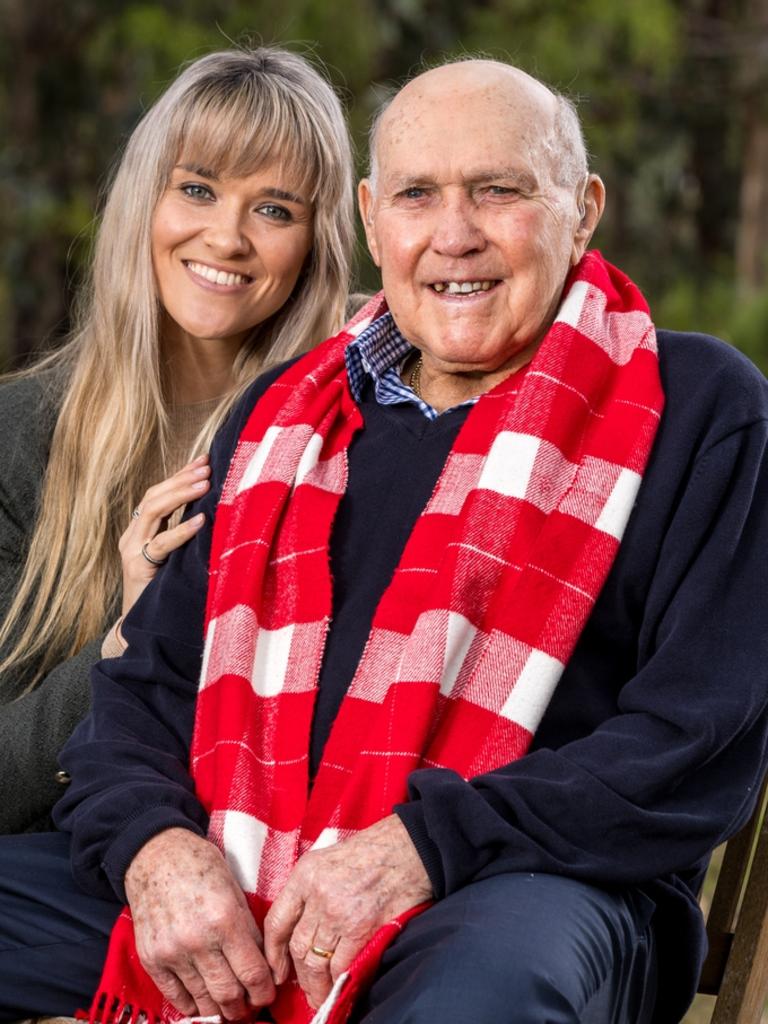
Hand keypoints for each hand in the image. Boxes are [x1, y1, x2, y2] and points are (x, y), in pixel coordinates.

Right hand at [119, 455, 209, 615]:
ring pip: (152, 511)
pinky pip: (161, 544)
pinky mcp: (138, 568)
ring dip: (180, 495)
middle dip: (181, 479)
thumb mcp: (175, 556)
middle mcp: (132, 535)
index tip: (204, 459)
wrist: (141, 626)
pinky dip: (182, 530)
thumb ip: (186, 535)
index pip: (159, 492)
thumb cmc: (164, 590)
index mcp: (141, 529)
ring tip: (205, 484)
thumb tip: (215, 509)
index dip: (180, 474)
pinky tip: (201, 520)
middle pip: (154, 496)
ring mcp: (132, 550)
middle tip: (207, 467)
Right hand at [124, 828, 274, 1018]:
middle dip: (244, 1007)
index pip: (253, 972)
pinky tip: (202, 1002)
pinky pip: (176, 997)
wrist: (155, 856)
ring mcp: (173, 952)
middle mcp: (199, 940)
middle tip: (250, 1006)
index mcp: (225, 918)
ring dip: (220, 1010)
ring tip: (228, 1007)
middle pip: (229, 994)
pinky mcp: (152, 959)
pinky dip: (192, 1006)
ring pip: (203, 1001)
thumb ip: (247, 927)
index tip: (268, 995)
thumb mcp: (234, 889)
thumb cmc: (200, 866)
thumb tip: (262, 964)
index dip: (265, 992)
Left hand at [264, 815, 432, 1009]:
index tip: (278, 969)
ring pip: (316, 961)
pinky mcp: (361, 929)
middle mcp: (317, 894)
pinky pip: (340, 965)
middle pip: (297, 946)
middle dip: (299, 974)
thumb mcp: (327, 860)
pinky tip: (338, 986)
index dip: (273, 952)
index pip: (276, 922)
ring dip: (316, 984)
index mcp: (305, 874)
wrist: (407, 849)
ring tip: (319, 995)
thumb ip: (309, 890)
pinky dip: (337, 981)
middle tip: (304, 988)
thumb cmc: (371, 852)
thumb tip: (300, 927)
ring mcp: (338, 913)